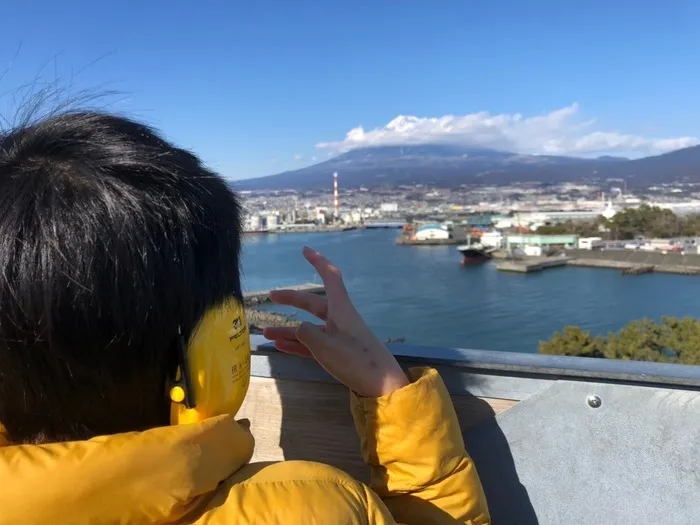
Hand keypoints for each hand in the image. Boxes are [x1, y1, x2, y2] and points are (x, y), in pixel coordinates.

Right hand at [262, 246, 408, 396]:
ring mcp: (339, 336)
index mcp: (341, 309)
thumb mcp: (325, 346)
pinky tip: (281, 347)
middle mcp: (340, 318)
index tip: (304, 250)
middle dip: (293, 299)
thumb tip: (299, 329)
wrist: (381, 385)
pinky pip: (314, 344)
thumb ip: (306, 333)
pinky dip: (298, 344)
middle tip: (271, 296)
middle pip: (314, 303)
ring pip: (310, 327)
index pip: (330, 277)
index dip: (318, 262)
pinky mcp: (339, 353)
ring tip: (266, 334)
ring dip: (289, 330)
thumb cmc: (355, 360)